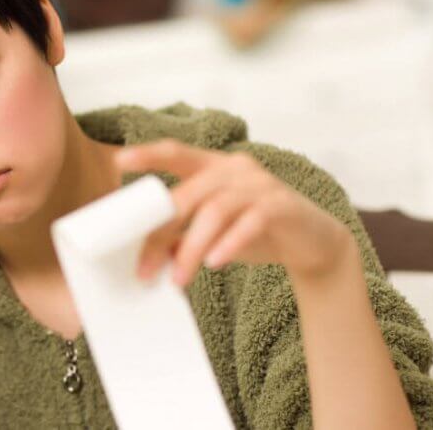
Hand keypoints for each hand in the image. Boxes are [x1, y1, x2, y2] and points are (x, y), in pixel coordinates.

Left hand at [113, 139, 354, 286]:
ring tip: (178, 279)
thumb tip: (145, 254)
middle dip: (161, 232)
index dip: (148, 154)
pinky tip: (215, 263)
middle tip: (144, 268)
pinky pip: (250, 221)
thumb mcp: (212, 233)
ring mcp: (261, 184)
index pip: (176, 152)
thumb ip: (181, 234)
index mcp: (213, 166)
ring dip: (192, 247)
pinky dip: (230, 243)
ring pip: (215, 210)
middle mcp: (235, 168)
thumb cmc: (254, 233)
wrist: (312, 243)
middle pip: (188, 194)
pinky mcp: (282, 205)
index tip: (119, 159)